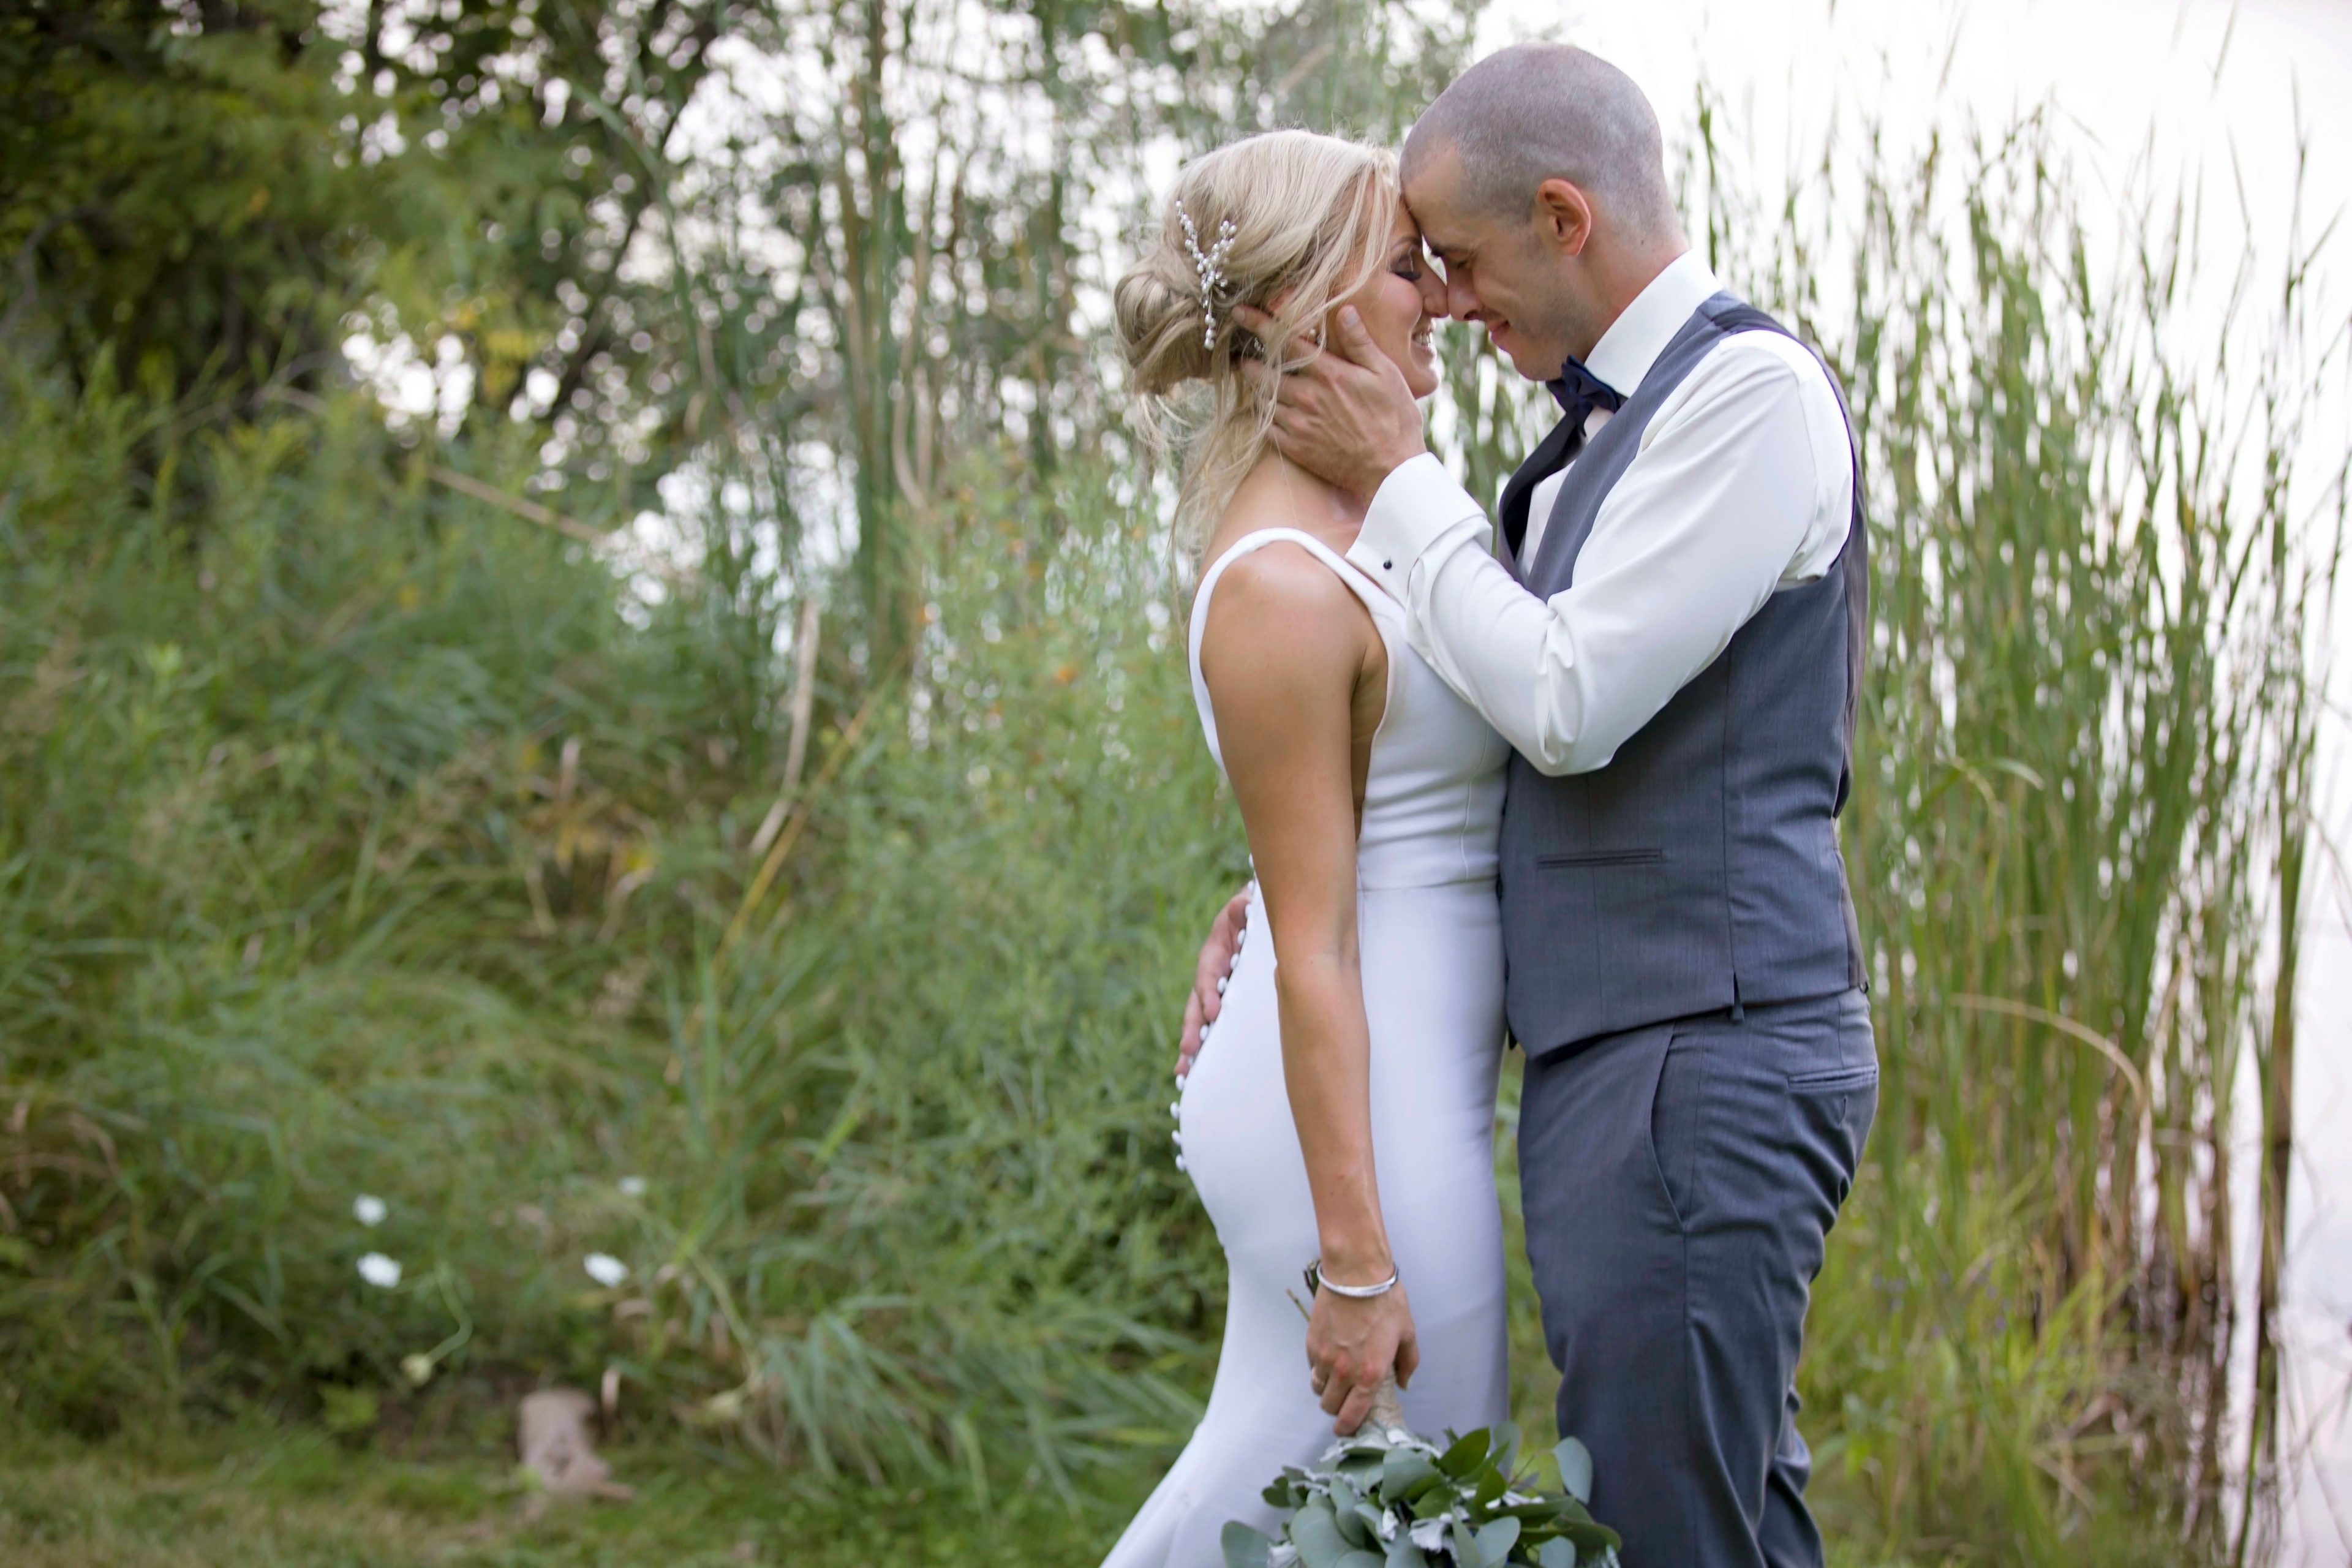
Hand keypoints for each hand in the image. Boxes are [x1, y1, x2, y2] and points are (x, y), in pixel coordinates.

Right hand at [1177, 886, 1252, 1080]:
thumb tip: (1242, 904)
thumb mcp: (1246, 908)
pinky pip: (1211, 1028)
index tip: (1213, 1011)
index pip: (1208, 975)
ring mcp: (1214, 993)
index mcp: (1214, 954)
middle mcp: (1209, 977)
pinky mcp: (1223, 1005)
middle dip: (1192, 1028)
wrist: (1256, 922)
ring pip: (1198, 1021)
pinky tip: (1191, 1070)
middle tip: (1189, 1050)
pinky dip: (1200, 1049)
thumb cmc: (1252, 916)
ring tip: (1184, 1069)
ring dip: (1191, 1045)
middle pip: (1195, 1005)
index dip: (1208, 993)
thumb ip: (1243, 908)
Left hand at [1233, 303, 1426, 495]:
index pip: (1285, 340)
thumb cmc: (1394, 419)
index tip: (1239, 312)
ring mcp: (1298, 424)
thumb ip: (1360, 342)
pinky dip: (1261, 417)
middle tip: (1245, 357)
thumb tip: (1344, 310)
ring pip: (1263, 399)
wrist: (1390, 470)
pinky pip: (1265, 428)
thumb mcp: (1385, 373)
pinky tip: (1264, 413)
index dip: (1259, 323)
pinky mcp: (1295, 448)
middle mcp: (1307, 396)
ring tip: (1255, 383)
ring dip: (1257, 388)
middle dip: (1252, 361)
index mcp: (1328, 373)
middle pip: (1265, 371)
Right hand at [1307, 1277, 1418, 1434]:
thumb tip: (1403, 1383)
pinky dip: (1319, 1368)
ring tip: (1338, 1377)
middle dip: (1338, 1408)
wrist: (1356, 1274)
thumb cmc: (1385, 1301)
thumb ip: (1407, 1364)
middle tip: (1347, 1398)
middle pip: (1330, 1407)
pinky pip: (1312, 1367)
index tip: (1347, 1428)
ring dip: (1327, 1389)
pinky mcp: (1311, 1343)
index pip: (1352, 1416)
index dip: (1347, 1428)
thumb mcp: (1407, 1333)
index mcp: (1370, 1374)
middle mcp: (1344, 1372)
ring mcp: (1324, 1358)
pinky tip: (1330, 1355)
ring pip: (1318, 1389)